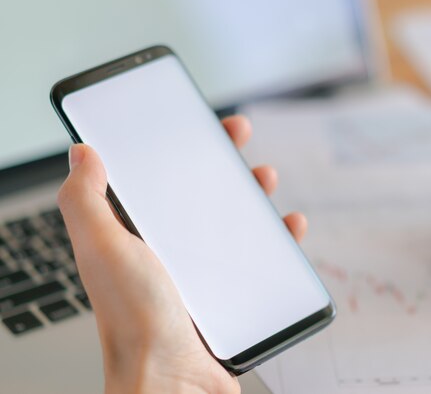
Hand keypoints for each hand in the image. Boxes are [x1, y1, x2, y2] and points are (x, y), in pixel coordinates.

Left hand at [57, 115, 306, 393]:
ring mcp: (199, 273)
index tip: (197, 124)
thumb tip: (81, 154)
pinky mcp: (227, 293)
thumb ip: (84, 201)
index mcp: (135, 236)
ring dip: (252, 195)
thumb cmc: (136, 322)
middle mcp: (166, 251)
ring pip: (232, 221)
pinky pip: (257, 257)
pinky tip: (288, 227)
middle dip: (221, 160)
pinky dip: (276, 238)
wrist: (173, 381)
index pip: (158, 177)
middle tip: (238, 137)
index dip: (178, 146)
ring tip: (265, 179)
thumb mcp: (104, 249)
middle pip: (199, 192)